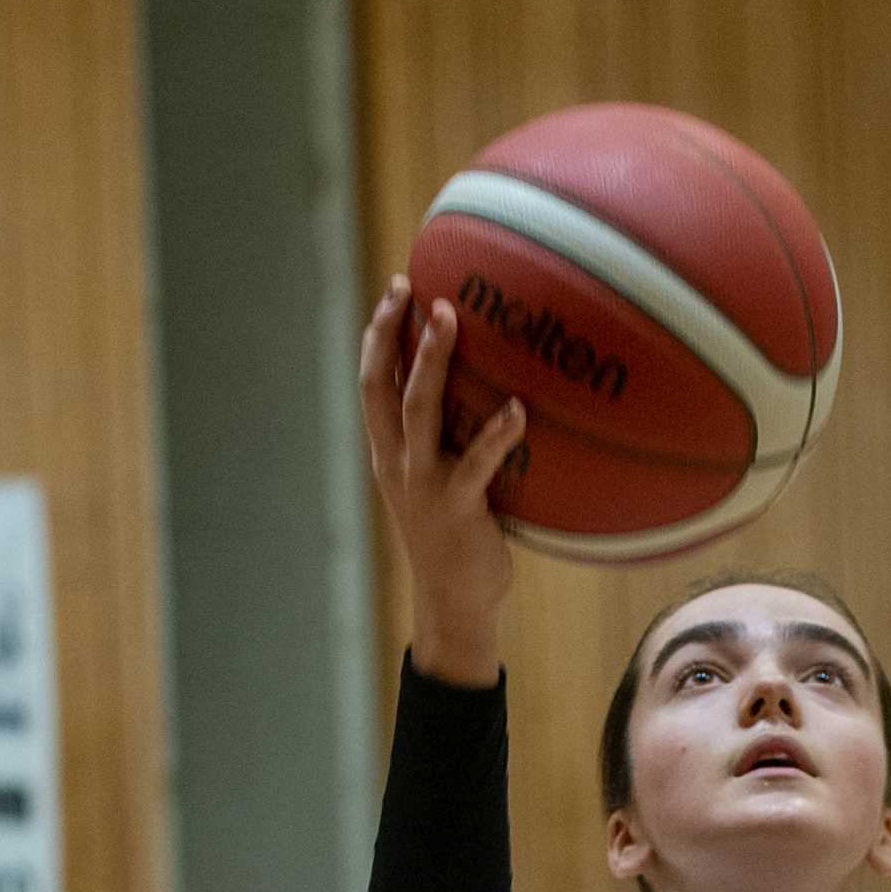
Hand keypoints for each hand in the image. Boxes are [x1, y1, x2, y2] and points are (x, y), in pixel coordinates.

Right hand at [359, 276, 523, 681]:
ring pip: (420, 411)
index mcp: (388, 453)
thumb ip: (446, 440)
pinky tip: (519, 410)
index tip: (394, 290)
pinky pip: (476, 463)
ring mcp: (424, 484)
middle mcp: (397, 462)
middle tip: (411, 288)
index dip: (378, 336)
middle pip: (382, 386)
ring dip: (433, 361)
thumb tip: (486, 389)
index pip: (372, 384)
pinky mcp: (457, 507)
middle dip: (391, 333)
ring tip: (449, 318)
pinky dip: (497, 434)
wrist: (454, 604)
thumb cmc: (456, 538)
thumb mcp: (438, 482)